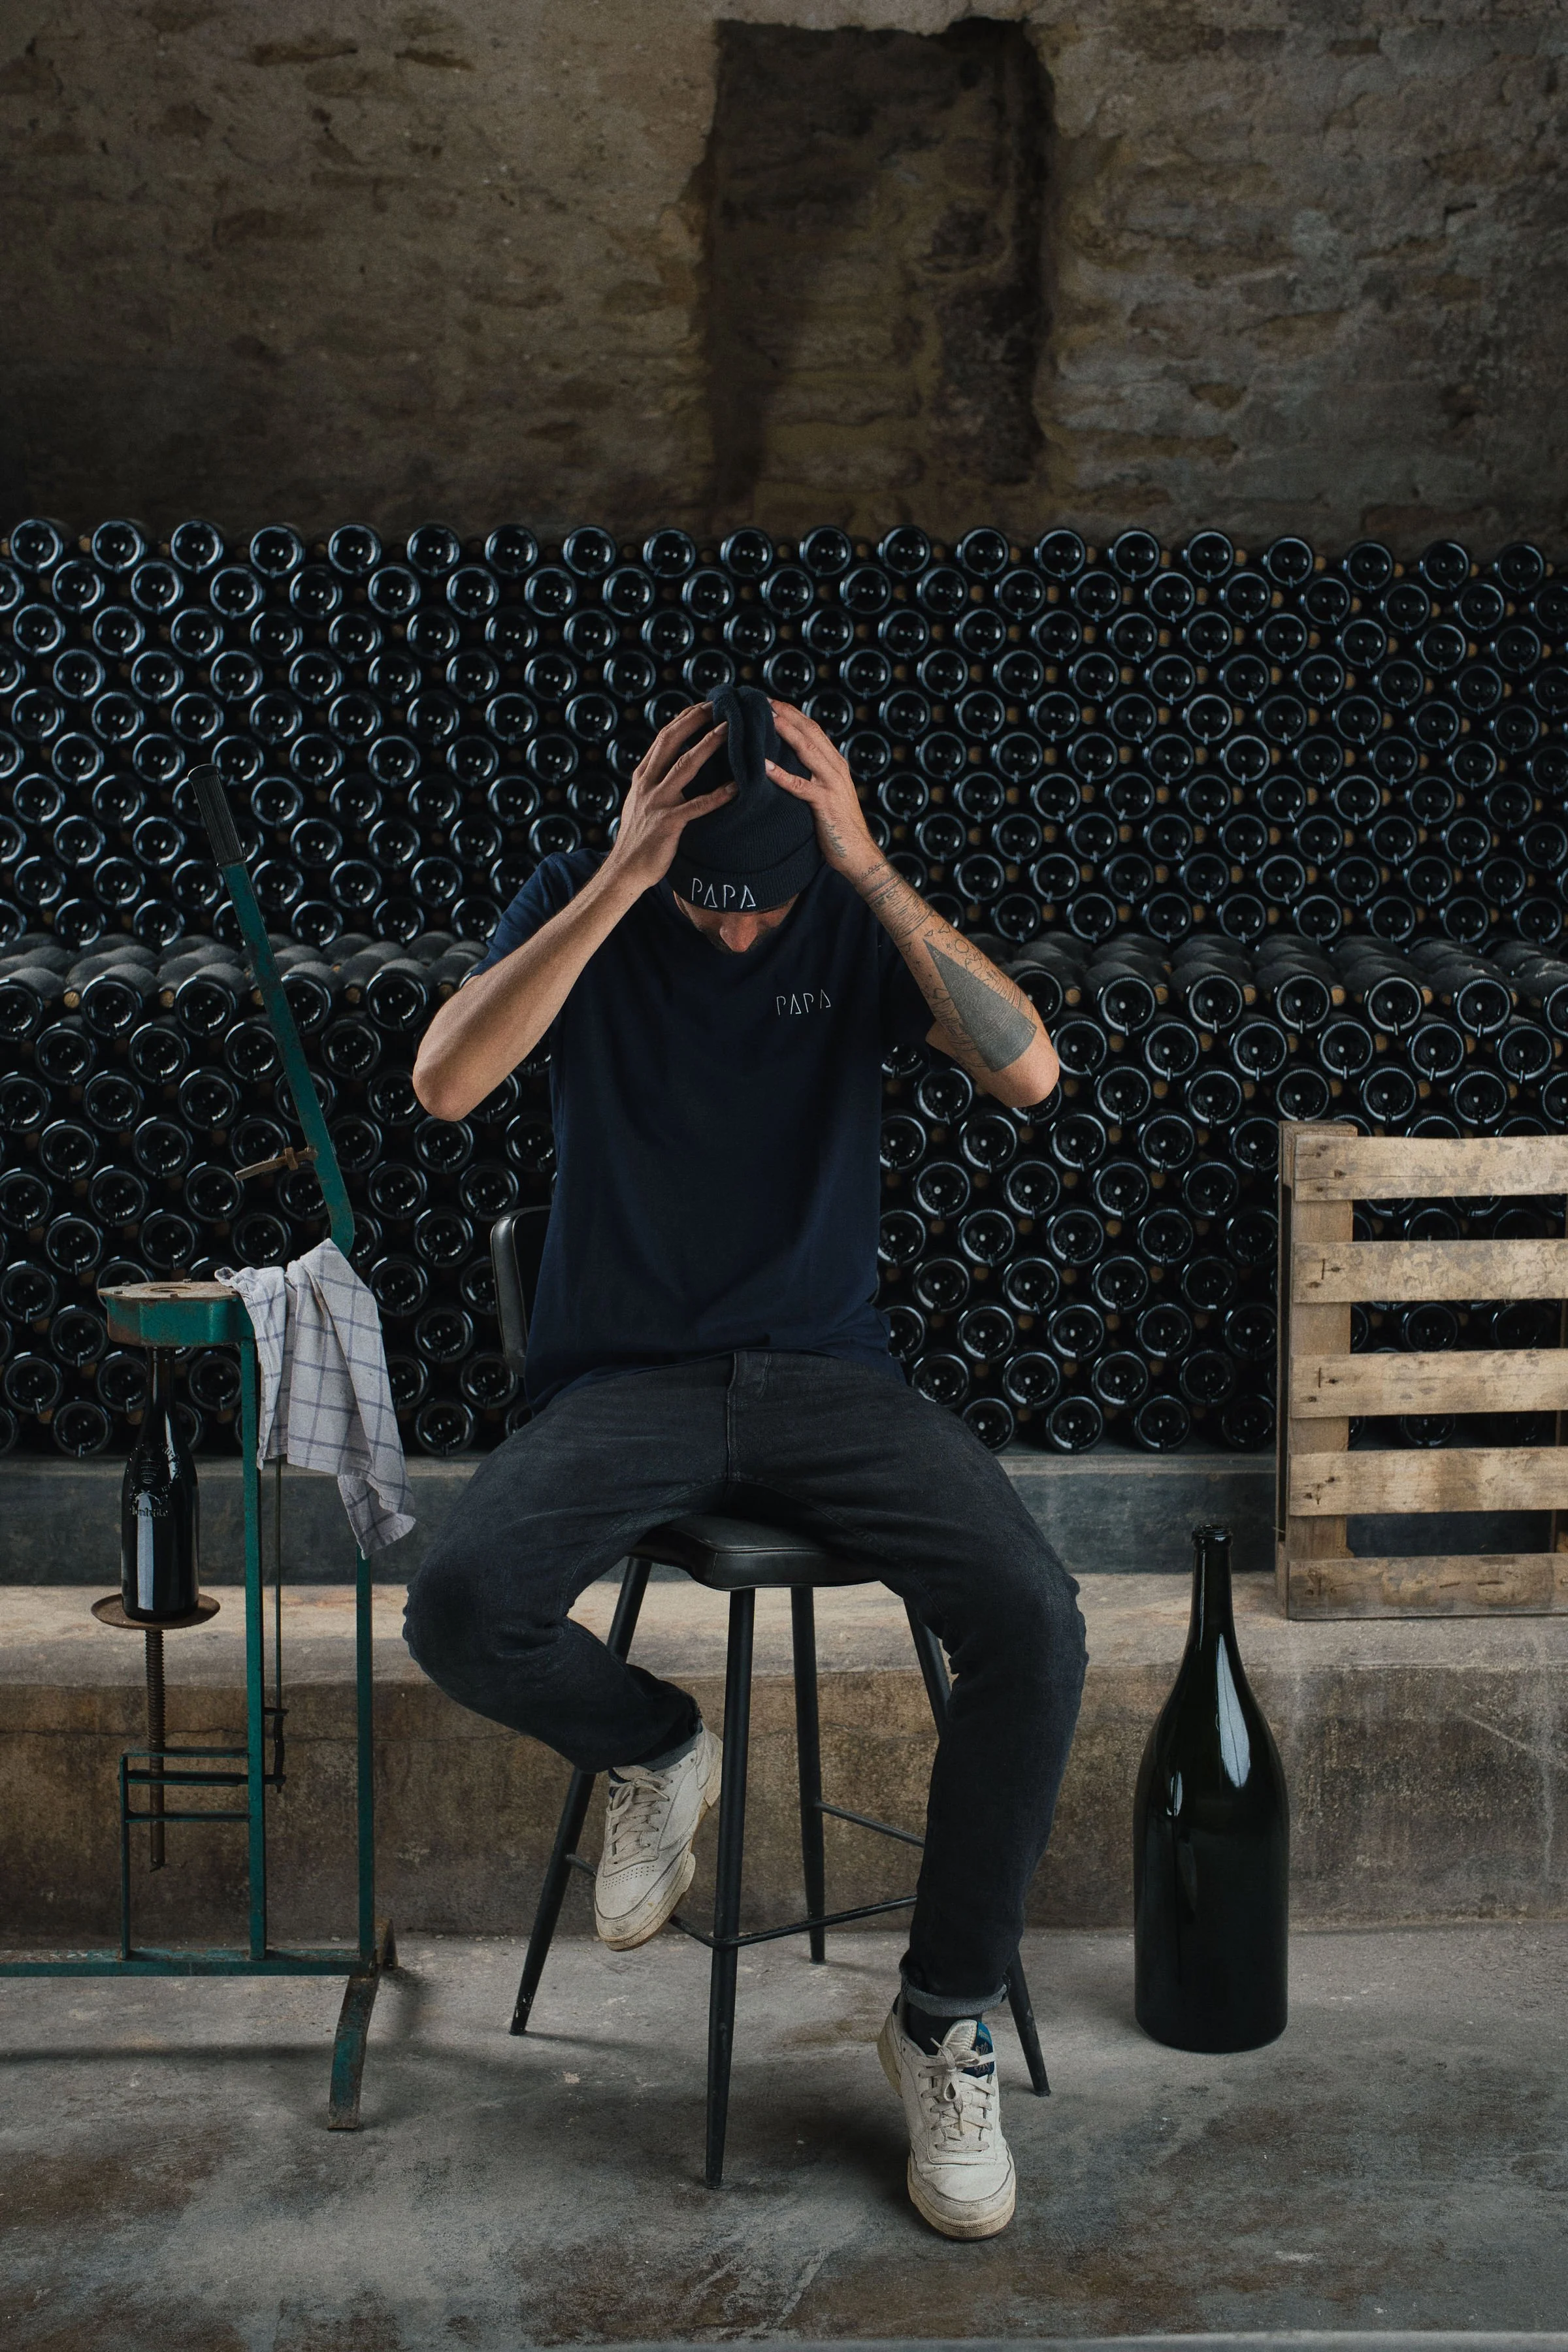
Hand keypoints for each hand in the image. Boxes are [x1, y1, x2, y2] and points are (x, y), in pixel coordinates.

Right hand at [600, 704, 731, 893]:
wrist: (624, 870)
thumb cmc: (638, 839)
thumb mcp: (640, 802)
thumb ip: (654, 782)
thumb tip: (670, 765)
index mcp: (642, 777)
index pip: (663, 738)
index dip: (684, 719)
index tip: (703, 705)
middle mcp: (647, 784)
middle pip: (671, 741)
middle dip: (695, 720)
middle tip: (718, 705)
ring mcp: (657, 802)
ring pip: (685, 766)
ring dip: (708, 745)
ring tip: (730, 730)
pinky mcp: (668, 824)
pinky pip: (697, 806)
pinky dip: (718, 796)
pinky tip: (737, 787)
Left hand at [765, 701, 883, 881]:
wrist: (858, 854)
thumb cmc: (838, 827)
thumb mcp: (827, 794)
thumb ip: (813, 776)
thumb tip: (790, 764)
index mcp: (835, 764)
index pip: (814, 730)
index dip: (794, 714)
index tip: (772, 702)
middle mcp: (836, 768)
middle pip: (810, 732)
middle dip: (787, 714)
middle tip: (763, 700)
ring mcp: (832, 784)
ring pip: (806, 751)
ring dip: (785, 732)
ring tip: (765, 719)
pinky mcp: (825, 803)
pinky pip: (800, 786)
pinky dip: (781, 775)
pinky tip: (764, 766)